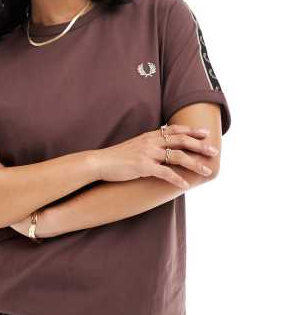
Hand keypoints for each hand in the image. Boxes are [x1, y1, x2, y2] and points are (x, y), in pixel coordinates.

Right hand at [92, 124, 218, 188]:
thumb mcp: (135, 145)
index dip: (192, 130)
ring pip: (178, 156)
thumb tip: (162, 146)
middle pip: (181, 140)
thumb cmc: (117, 156)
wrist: (101, 162)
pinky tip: (185, 185)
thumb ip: (149, 144)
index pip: (175, 129)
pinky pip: (165, 173)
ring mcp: (148, 154)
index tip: (206, 133)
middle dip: (200, 145)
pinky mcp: (143, 166)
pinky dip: (177, 179)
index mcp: (150, 136)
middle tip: (214, 151)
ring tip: (207, 171)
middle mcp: (151, 142)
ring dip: (195, 164)